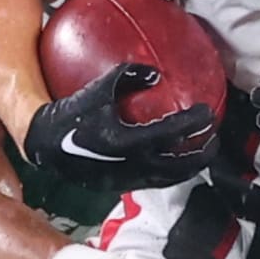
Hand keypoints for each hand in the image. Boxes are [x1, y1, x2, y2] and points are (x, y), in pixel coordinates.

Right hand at [23, 63, 217, 191]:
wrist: (44, 146)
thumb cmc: (71, 114)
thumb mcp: (98, 89)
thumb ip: (129, 76)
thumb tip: (156, 73)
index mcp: (128, 141)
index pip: (172, 133)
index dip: (194, 123)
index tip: (208, 112)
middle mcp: (132, 164)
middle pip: (180, 165)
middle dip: (202, 154)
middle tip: (214, 140)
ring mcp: (128, 178)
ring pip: (169, 178)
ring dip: (190, 167)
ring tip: (202, 154)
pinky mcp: (121, 185)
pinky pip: (154, 181)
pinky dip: (171, 172)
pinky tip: (173, 160)